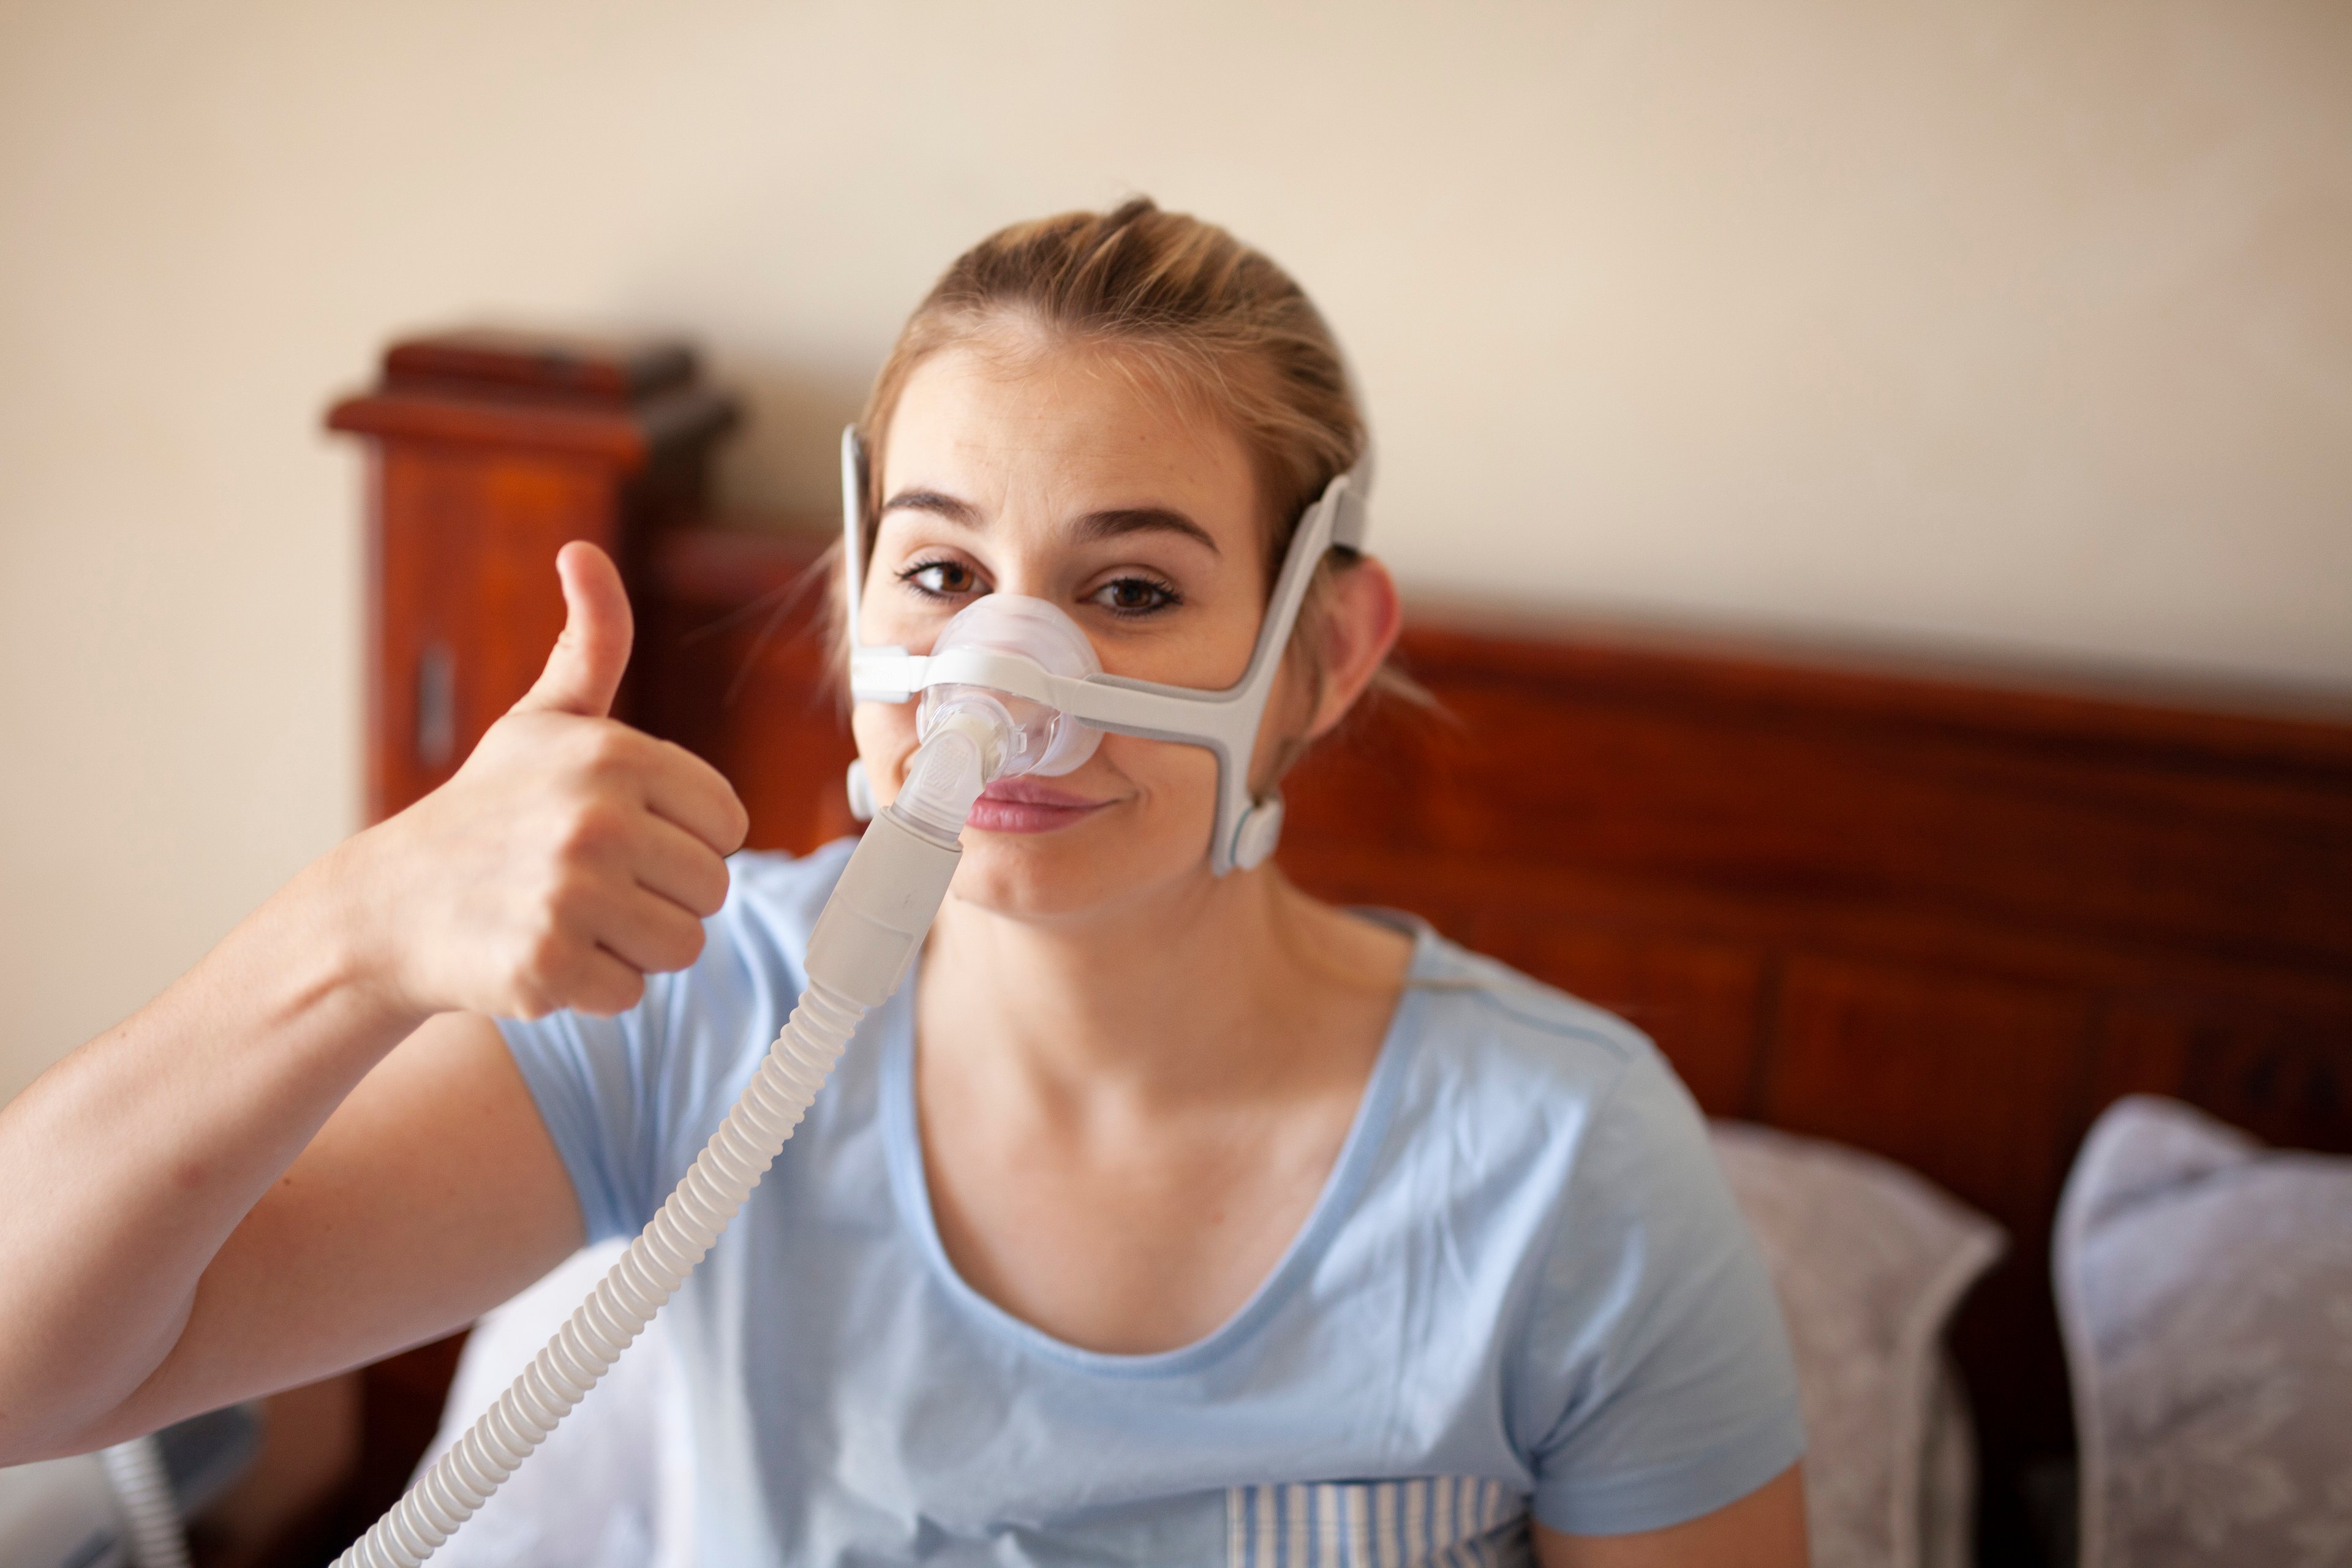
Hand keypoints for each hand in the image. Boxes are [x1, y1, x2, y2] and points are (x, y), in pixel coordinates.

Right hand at [336, 542, 749, 1020]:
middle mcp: (597, 819)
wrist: (389, 906)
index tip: (622, 832)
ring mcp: (571, 895)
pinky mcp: (549, 965)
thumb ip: (591, 641)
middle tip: (587, 880)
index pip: (730, 823)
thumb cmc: (485, 810)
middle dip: (660, 894)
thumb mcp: (542, 718)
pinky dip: (593, 987)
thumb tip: (583, 554)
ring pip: (683, 946)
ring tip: (568, 914)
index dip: (682, 836)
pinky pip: (632, 993)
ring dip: (632, 944)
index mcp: (615, 754)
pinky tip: (542, 950)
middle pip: (712, 889)